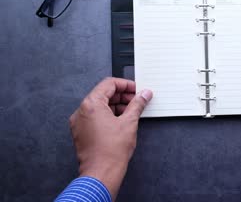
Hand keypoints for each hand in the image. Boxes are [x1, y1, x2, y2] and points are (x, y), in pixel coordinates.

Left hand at [69, 77, 152, 199]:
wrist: (101, 173)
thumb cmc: (111, 151)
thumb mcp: (129, 122)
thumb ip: (137, 104)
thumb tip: (144, 95)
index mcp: (91, 104)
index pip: (109, 84)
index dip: (125, 85)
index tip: (137, 90)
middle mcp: (81, 111)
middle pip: (103, 94)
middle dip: (122, 96)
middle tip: (137, 100)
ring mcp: (79, 122)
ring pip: (99, 106)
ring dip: (116, 106)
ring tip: (131, 112)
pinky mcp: (81, 132)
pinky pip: (94, 117)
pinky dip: (108, 115)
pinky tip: (121, 121)